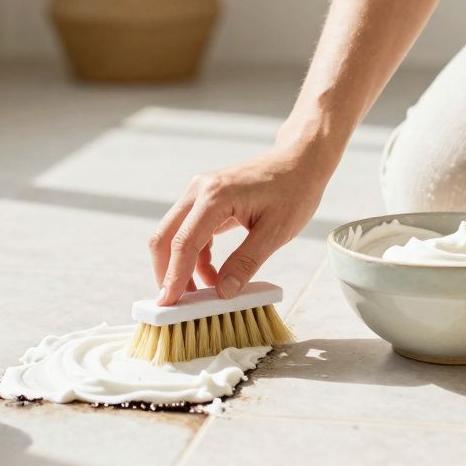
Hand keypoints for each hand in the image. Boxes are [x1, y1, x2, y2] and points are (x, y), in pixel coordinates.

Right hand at [149, 144, 330, 305]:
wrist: (299, 161)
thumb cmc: (293, 190)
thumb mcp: (275, 232)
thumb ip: (246, 263)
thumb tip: (223, 292)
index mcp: (215, 196)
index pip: (184, 243)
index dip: (174, 277)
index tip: (168, 304)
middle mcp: (199, 190)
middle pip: (166, 237)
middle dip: (166, 272)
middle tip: (176, 303)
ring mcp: (200, 192)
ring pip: (174, 235)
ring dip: (181, 266)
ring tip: (202, 293)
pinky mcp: (205, 199)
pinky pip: (189, 230)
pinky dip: (194, 255)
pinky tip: (211, 274)